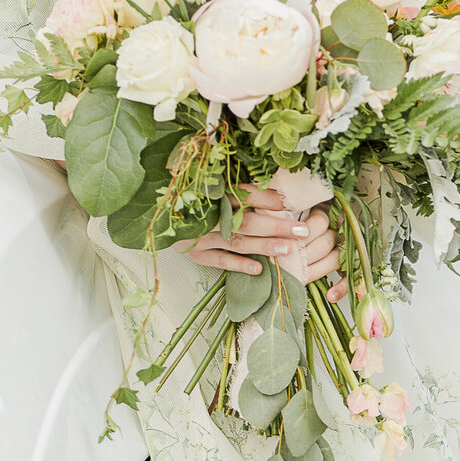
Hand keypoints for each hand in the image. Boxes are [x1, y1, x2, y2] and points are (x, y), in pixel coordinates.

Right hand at [177, 182, 340, 281]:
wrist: (158, 213)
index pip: (244, 194)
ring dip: (263, 245)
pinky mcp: (196, 253)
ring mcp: (201, 236)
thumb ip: (248, 193)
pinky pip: (220, 260)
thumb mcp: (218, 191)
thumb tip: (282, 197)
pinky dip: (239, 265)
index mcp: (214, 194)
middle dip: (275, 225)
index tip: (290, 203)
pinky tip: (259, 269)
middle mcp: (208, 215)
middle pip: (246, 220)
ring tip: (287, 248)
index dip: (267, 198)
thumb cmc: (195, 202)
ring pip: (237, 241)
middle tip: (301, 230)